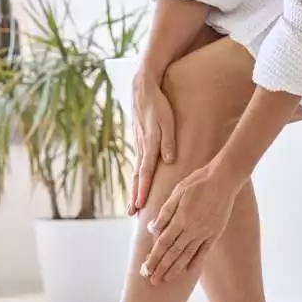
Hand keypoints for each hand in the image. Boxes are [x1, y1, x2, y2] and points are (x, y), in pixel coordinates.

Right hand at [128, 74, 176, 215]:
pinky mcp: (139, 141)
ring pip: (135, 172)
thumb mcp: (167, 122)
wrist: (142, 89)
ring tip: (132, 204)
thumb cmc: (158, 105)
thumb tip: (169, 160)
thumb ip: (168, 142)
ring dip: (134, 189)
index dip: (143, 190)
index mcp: (148, 146)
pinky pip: (137, 164)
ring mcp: (138, 145)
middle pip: (137, 177)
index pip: (145, 174)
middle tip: (131, 213)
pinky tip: (137, 184)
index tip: (140, 205)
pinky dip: (136, 177)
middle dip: (134, 196)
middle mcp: (141, 148)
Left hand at [142, 162, 244, 283]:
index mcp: (181, 219)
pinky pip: (204, 251)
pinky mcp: (215, 233)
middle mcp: (192, 229)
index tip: (146, 269)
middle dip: (162, 268)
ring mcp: (205, 233)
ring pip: (187, 255)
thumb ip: (165, 212)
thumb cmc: (197, 182)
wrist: (224, 179)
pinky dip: (196, 262)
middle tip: (152, 281)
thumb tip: (152, 229)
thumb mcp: (177, 192)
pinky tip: (189, 271)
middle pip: (173, 253)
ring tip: (167, 279)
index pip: (162, 243)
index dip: (153, 258)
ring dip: (176, 269)